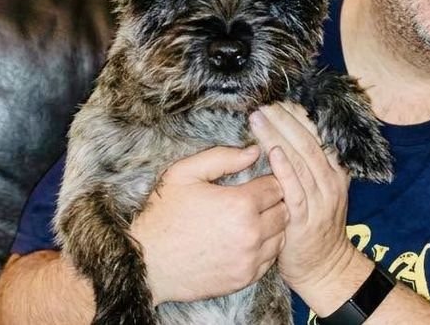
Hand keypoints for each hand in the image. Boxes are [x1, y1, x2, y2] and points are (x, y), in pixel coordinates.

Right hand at [129, 145, 287, 303]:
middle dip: (273, 201)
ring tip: (250, 219)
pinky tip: (245, 240)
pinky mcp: (244, 278)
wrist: (145, 263)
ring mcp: (249, 259)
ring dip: (272, 225)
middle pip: (284, 210)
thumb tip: (255, 151)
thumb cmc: (163, 215)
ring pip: (281, 235)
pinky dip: (264, 248)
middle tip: (254, 200)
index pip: (277, 185)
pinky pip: (270, 258)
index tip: (255, 182)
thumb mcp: (185, 173)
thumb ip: (222, 157)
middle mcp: (251, 233)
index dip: (267, 180)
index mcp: (240, 204)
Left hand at [250, 103, 355, 293]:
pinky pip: (295, 188)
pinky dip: (284, 168)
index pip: (318, 134)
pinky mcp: (305, 218)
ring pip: (301, 160)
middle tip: (264, 104)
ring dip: (278, 136)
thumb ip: (309, 165)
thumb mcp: (320, 191)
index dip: (299, 116)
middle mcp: (331, 181)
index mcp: (335, 170)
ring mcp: (320, 199)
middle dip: (285, 120)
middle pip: (308, 142)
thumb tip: (288, 134)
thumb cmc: (313, 225)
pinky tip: (271, 151)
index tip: (279, 100)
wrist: (323, 266)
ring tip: (259, 119)